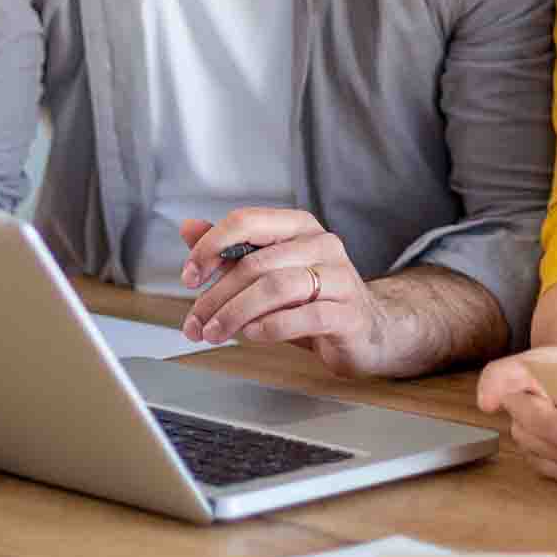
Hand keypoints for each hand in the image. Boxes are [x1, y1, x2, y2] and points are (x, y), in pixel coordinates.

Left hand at [176, 208, 384, 374]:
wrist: (368, 331)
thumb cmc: (313, 299)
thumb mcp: (267, 271)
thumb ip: (230, 250)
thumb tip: (188, 228)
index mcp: (298, 226)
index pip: (246, 221)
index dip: (210, 247)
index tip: (189, 277)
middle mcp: (321, 244)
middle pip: (255, 263)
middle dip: (216, 296)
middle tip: (195, 323)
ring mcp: (340, 277)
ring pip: (277, 287)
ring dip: (236, 313)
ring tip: (215, 333)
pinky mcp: (349, 313)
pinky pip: (304, 316)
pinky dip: (270, 327)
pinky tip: (252, 335)